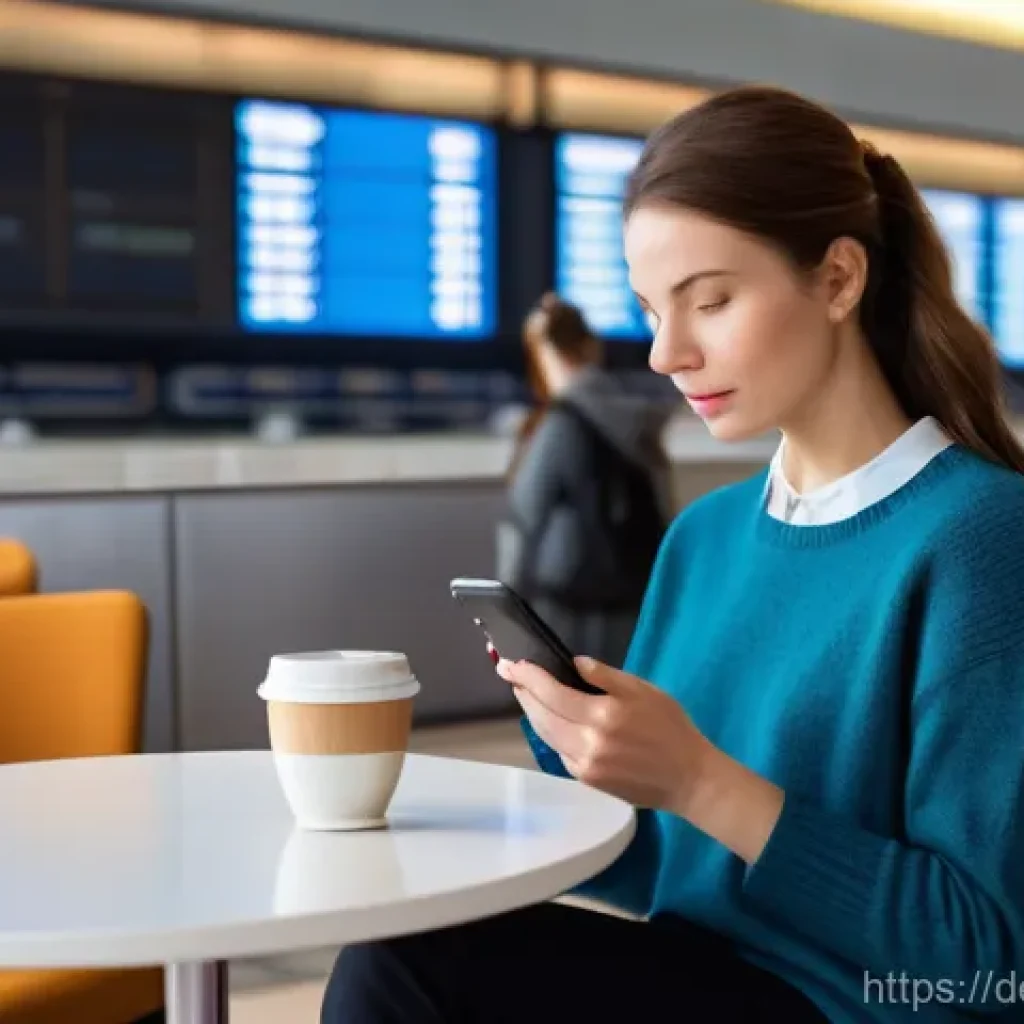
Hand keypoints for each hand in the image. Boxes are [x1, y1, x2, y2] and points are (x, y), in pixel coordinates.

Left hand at [496, 654, 785, 863]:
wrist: (689, 779)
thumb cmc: (671, 729)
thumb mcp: (644, 691)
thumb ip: (606, 676)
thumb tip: (574, 663)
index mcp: (602, 716)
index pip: (552, 693)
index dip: (528, 677)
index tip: (511, 664)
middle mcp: (588, 743)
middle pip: (541, 715)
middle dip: (523, 693)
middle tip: (510, 673)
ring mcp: (585, 766)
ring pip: (546, 735)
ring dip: (531, 712)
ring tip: (524, 693)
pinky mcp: (587, 781)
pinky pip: (560, 751)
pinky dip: (550, 732)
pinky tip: (549, 719)